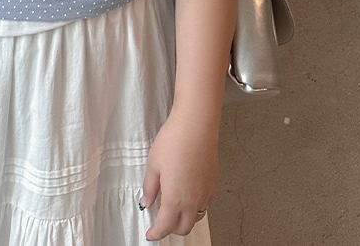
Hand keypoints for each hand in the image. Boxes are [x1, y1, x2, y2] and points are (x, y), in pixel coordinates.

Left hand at [140, 114, 217, 240]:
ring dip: (184, 219)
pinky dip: (195, 207)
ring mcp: (205, 194)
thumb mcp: (153, 164)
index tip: (151, 234)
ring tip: (174, 210)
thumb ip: (150, 187)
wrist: (196, 126)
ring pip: (195, 218)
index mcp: (175, 199)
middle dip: (170, 229)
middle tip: (161, 222)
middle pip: (183, 228)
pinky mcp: (212, 184)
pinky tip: (188, 195)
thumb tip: (147, 200)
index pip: (165, 227)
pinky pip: (204, 204)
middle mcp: (192, 201)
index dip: (156, 234)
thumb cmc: (175, 140)